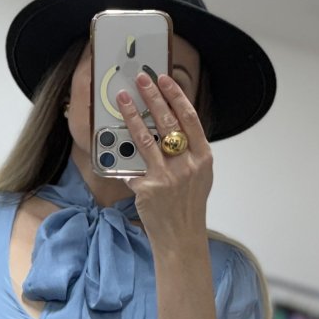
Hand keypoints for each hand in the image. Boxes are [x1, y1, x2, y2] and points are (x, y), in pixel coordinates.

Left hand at [116, 71, 213, 251]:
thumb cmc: (189, 207)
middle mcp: (188, 164)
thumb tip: (170, 129)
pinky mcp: (149, 188)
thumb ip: (189, 153)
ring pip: (146, 138)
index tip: (164, 80)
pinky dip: (124, 159)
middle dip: (153, 96)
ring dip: (132, 115)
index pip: (189, 118)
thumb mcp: (199, 177)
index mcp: (203, 157)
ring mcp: (168, 176)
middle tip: (141, 80)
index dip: (176, 96)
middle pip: (168, 122)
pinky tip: (115, 146)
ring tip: (122, 99)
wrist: (182, 238)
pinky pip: (133, 167)